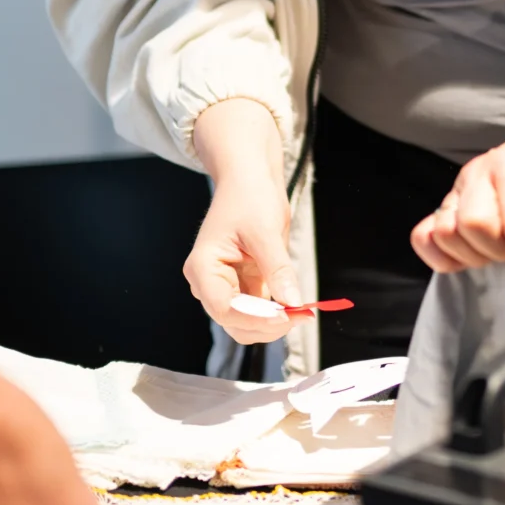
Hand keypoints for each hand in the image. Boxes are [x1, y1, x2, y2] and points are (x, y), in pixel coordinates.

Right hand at [186, 100, 299, 343]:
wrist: (250, 180)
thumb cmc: (249, 197)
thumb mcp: (265, 232)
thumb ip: (277, 269)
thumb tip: (292, 302)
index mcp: (202, 267)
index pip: (224, 307)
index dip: (255, 318)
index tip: (286, 317)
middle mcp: (208, 283)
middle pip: (234, 322)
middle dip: (266, 324)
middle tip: (301, 314)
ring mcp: (225, 287)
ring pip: (246, 323)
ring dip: (273, 323)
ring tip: (302, 310)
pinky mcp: (243, 286)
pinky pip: (258, 312)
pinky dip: (277, 314)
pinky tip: (296, 306)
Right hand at [410, 126, 504, 297]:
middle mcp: (480, 173)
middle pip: (474, 225)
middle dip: (499, 250)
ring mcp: (459, 187)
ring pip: (446, 232)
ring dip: (472, 254)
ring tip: (496, 251)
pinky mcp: (446, 203)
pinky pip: (423, 235)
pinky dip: (439, 254)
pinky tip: (466, 258)